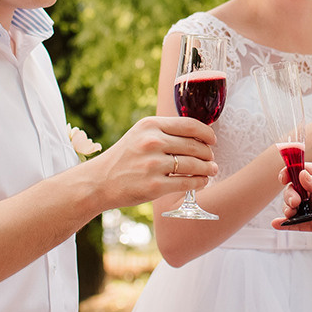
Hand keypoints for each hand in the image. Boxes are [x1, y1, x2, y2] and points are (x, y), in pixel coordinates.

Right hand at [92, 116, 216, 210]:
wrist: (99, 181)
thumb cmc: (124, 157)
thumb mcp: (140, 135)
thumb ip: (164, 131)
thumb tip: (198, 135)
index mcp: (150, 125)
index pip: (189, 125)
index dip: (206, 133)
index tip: (212, 140)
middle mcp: (152, 142)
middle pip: (194, 146)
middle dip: (208, 153)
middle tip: (212, 159)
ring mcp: (153, 164)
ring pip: (193, 165)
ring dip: (207, 169)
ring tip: (212, 170)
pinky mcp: (154, 186)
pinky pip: (186, 183)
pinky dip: (199, 183)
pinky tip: (202, 182)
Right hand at [276, 161, 311, 239]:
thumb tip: (300, 175)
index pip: (303, 171)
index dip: (290, 173)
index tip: (283, 177)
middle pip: (295, 189)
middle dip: (290, 194)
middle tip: (295, 201)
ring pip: (294, 206)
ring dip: (287, 207)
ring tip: (291, 212)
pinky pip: (299, 223)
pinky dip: (287, 223)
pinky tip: (277, 223)